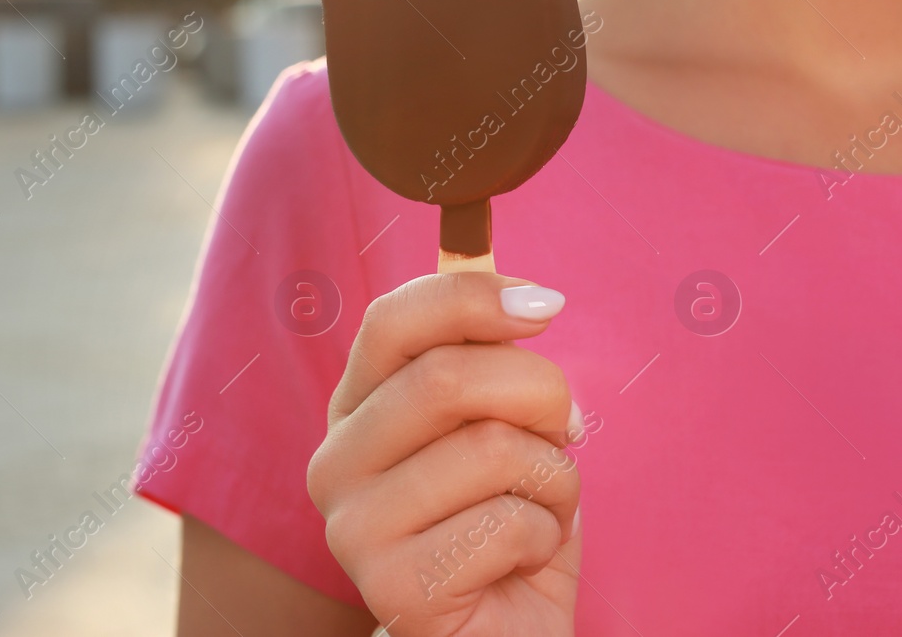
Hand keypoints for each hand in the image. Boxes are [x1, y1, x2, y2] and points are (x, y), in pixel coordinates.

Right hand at [307, 272, 582, 636]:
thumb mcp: (506, 422)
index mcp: (357, 406)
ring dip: (552, 477)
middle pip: (449, 377)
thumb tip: (532, 299)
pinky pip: (506, 522)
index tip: (549, 305)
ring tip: (538, 509)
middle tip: (565, 432)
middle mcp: (335, 459)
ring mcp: (353, 526)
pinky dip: (544, 535)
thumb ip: (496, 361)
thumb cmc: (510, 518)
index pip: (392, 321)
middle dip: (540, 394)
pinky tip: (522, 559)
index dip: (472, 297)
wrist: (509, 632)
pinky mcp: (391, 585)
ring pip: (491, 448)